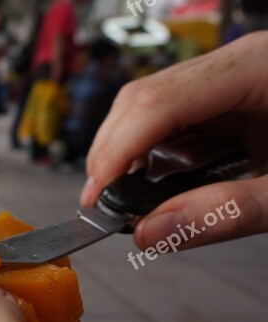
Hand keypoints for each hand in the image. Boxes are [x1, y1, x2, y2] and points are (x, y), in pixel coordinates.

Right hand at [82, 32, 267, 251]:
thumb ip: (224, 214)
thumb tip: (148, 232)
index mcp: (257, 69)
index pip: (159, 103)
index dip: (117, 151)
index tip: (95, 198)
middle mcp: (236, 65)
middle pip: (144, 99)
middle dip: (113, 153)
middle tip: (103, 205)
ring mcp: (229, 80)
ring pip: (149, 108)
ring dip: (129, 155)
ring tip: (128, 199)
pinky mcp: (227, 100)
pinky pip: (172, 121)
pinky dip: (154, 156)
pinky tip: (155, 183)